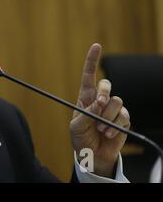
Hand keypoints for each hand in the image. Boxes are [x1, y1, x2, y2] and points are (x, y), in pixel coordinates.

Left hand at [70, 43, 130, 177]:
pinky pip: (124, 116)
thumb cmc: (81, 138)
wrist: (93, 155)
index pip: (89, 75)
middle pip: (106, 84)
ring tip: (99, 128)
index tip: (96, 46)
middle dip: (104, 93)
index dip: (92, 60)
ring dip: (107, 116)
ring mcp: (113, 110)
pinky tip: (107, 134)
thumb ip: (86, 114)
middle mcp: (100, 100)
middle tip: (99, 106)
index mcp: (85, 98)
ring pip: (117, 101)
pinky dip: (115, 126)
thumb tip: (98, 104)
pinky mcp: (123, 120)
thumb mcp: (76, 126)